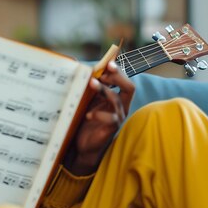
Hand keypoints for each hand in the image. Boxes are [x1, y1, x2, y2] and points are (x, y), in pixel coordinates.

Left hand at [67, 61, 134, 175]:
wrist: (83, 143)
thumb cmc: (85, 119)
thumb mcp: (86, 100)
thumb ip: (87, 87)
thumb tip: (78, 66)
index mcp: (115, 97)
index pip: (123, 80)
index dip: (118, 71)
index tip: (109, 63)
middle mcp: (120, 106)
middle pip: (129, 87)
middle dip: (118, 77)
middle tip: (104, 72)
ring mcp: (118, 117)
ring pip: (116, 100)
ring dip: (104, 90)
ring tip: (91, 83)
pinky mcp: (112, 128)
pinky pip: (110, 118)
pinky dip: (99, 114)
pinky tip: (88, 114)